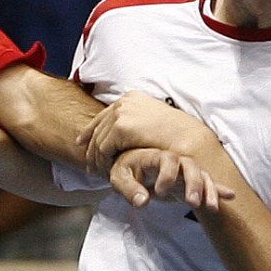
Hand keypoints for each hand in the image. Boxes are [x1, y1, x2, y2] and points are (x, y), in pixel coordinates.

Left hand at [78, 92, 218, 172]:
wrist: (188, 140)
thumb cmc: (177, 135)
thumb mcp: (153, 122)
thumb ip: (137, 123)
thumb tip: (124, 131)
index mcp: (131, 97)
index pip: (104, 114)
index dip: (90, 129)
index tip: (81, 142)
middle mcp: (124, 102)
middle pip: (98, 127)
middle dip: (91, 146)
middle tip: (88, 164)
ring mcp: (122, 113)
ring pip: (98, 140)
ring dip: (95, 158)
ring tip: (95, 172)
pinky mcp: (121, 128)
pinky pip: (103, 149)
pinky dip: (102, 162)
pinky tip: (104, 172)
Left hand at [108, 147, 233, 210]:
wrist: (134, 169)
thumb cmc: (125, 171)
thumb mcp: (119, 178)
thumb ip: (129, 189)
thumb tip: (142, 201)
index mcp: (155, 156)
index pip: (167, 160)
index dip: (166, 175)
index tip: (158, 193)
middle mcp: (173, 161)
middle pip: (190, 166)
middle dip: (193, 183)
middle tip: (192, 202)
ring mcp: (183, 171)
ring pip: (201, 175)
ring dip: (207, 190)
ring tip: (211, 208)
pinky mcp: (189, 182)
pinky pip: (206, 184)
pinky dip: (217, 190)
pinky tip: (229, 196)